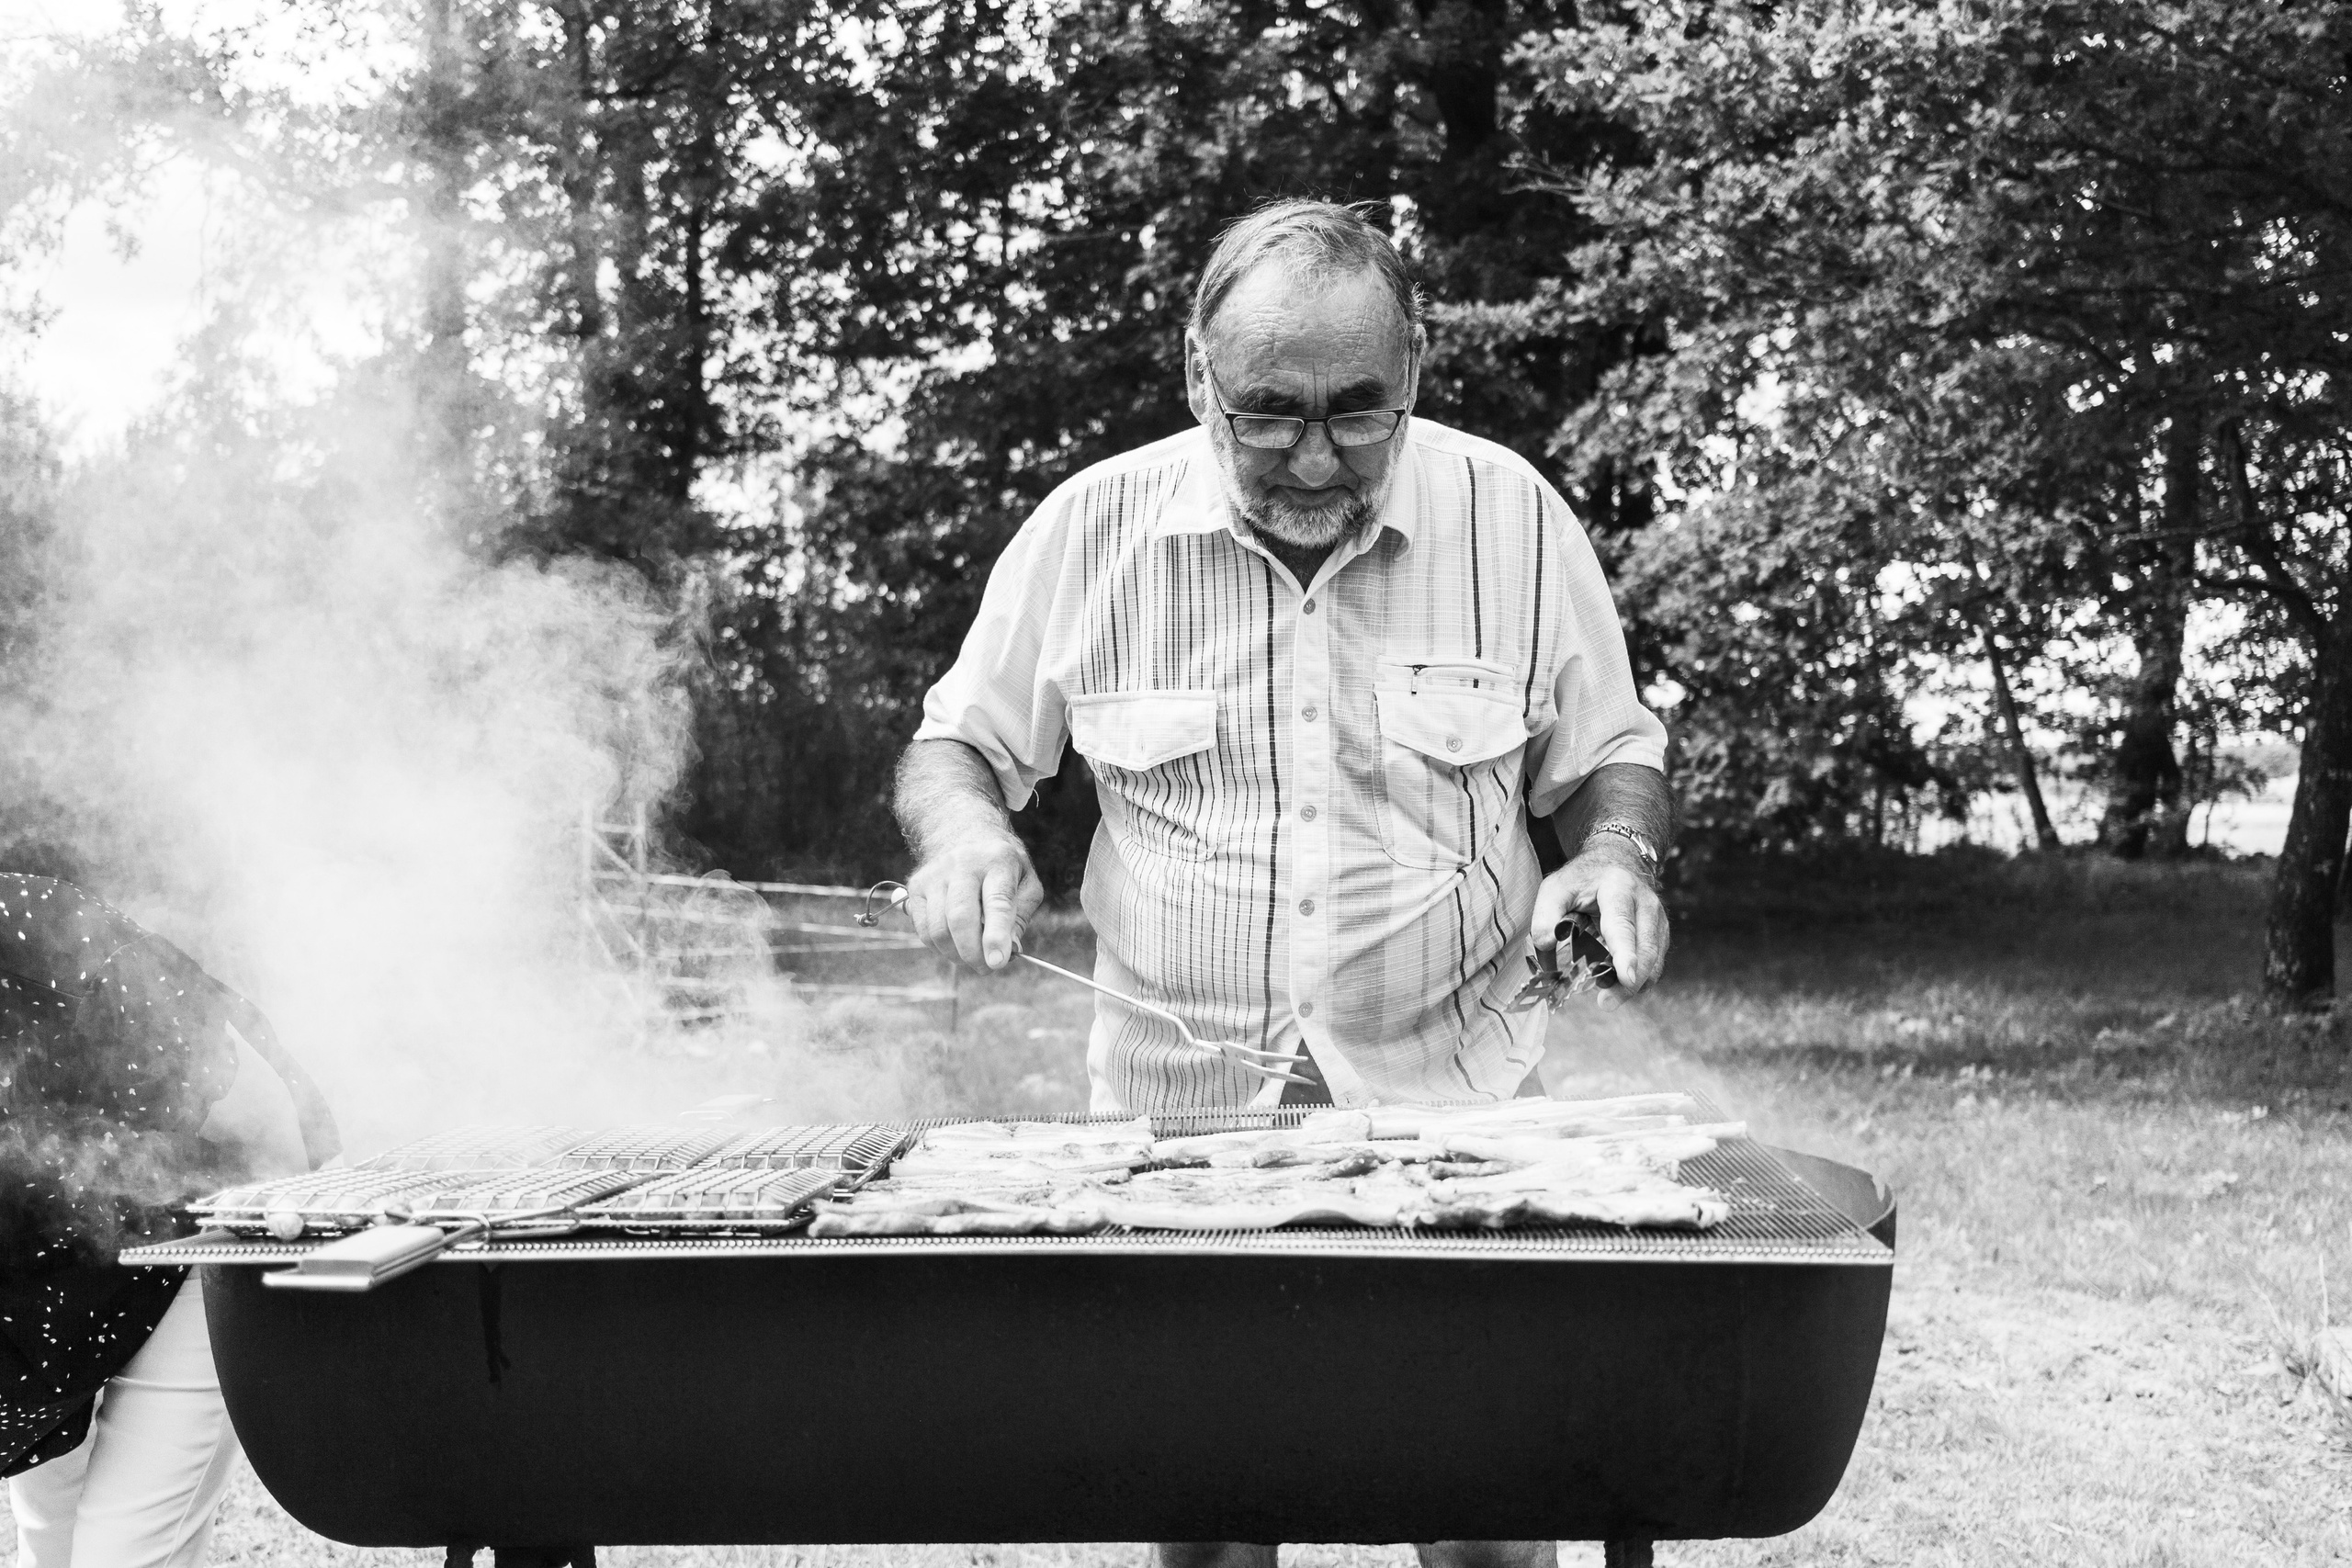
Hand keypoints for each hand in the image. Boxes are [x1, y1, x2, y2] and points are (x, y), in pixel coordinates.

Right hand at [906, 831, 1044, 970]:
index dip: (996, 936)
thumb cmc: (1002, 867)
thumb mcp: (1026, 883)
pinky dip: (940, 947)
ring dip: (956, 955)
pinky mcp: (916, 887)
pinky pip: (923, 930)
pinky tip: (955, 944)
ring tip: (973, 957)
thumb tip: (1008, 950)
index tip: (998, 962)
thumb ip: (1020, 917)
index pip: (996, 902)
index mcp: (998, 861)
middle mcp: (962, 864)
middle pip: (960, 918)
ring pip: (938, 929)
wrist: (963, 833)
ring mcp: (935, 875)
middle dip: (973, 953)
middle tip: (986, 968)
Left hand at [1529, 844, 1670, 1002]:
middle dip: (1630, 981)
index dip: (1625, 953)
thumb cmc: (1583, 879)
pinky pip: (1655, 963)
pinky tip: (1618, 988)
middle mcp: (1646, 903)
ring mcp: (1658, 919)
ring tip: (1607, 1000)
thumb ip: (1546, 916)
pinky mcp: (1661, 934)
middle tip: (1606, 1003)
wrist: (1617, 861)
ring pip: (1654, 959)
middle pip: (1645, 948)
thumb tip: (1546, 945)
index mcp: (1618, 888)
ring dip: (1634, 985)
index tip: (1626, 977)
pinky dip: (1639, 980)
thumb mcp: (1556, 888)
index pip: (1622, 924)